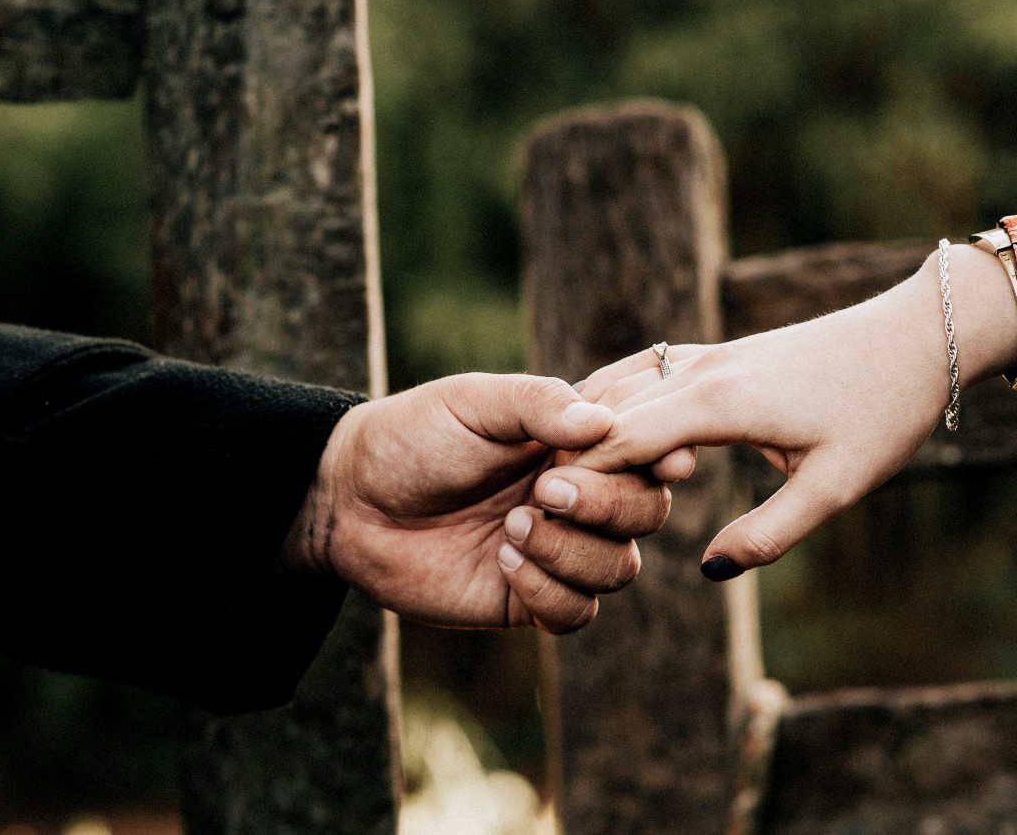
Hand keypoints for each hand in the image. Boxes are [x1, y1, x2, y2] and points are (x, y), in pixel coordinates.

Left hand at [282, 372, 671, 632]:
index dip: (665, 460)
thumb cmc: (413, 436)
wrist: (349, 502)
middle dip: (607, 505)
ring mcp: (558, 551)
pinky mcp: (528, 599)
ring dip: (571, 551)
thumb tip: (601, 425)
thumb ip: (539, 405)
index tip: (668, 463)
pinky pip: (575, 612)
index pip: (648, 454)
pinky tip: (503, 562)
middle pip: (647, 515)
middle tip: (544, 490)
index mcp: (576, 444)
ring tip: (511, 526)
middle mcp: (579, 498)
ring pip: (619, 569)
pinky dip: (549, 591)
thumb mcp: (475, 404)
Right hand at [570, 244, 1016, 579]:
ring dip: (583, 426)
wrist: (918, 338)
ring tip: (551, 476)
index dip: (575, 478)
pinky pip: (643, 372)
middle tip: (530, 508)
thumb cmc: (882, 413)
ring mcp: (707, 355)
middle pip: (606, 411)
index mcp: (720, 402)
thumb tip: (705, 570)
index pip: (620, 440)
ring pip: (618, 384)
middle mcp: (701, 370)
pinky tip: (595, 425)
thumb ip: (769, 533)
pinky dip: (609, 399)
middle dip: (566, 458)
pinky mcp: (720, 355)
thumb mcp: (836, 487)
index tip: (536, 517)